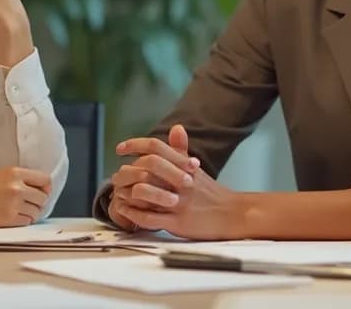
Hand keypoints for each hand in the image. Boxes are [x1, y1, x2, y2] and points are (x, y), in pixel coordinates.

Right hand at [0, 167, 51, 227]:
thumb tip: (44, 189)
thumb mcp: (2, 175)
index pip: (45, 179)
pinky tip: (12, 218)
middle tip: (27, 204)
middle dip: (37, 203)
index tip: (41, 192)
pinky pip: (28, 221)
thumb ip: (22, 179)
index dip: (45, 188)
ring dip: (30, 213)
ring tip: (17, 211)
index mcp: (14, 172)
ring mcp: (14, 203)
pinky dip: (23, 221)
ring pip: (37, 211)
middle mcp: (16, 186)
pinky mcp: (10, 218)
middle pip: (43, 197)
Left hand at [109, 125, 241, 239]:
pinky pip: (149, 218)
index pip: (157, 147)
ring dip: (127, 193)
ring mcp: (180, 202)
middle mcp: (182, 181)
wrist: (233, 215)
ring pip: (145, 192)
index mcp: (184, 166)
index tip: (120, 149)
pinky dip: (133, 214)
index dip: (135, 145)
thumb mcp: (197, 169)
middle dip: (127, 171)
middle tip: (117, 176)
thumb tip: (175, 127)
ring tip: (119, 195)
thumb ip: (181, 150)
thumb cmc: (210, 192)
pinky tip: (125, 212)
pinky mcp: (178, 223)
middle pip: (149, 166)